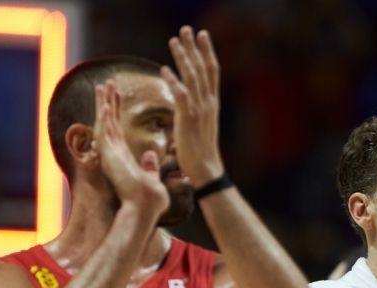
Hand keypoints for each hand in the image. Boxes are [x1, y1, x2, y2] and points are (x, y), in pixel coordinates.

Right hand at [93, 81, 168, 215]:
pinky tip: (105, 103)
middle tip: (107, 83)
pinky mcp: (111, 157)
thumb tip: (151, 155)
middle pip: (109, 122)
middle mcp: (114, 154)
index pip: (118, 129)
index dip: (117, 112)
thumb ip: (149, 166)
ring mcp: (111, 155)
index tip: (117, 96)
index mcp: (124, 157)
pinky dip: (105, 118)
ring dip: (104, 104)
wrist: (145, 208)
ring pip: (105, 123)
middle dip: (108, 102)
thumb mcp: (151, 177)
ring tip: (103, 85)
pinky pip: (106, 134)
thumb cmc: (150, 199)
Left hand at [161, 26, 223, 188]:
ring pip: (192, 77)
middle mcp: (208, 103)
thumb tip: (186, 106)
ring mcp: (200, 110)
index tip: (202, 35)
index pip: (211, 72)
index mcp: (212, 103)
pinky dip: (173, 81)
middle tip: (187, 29)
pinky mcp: (188, 119)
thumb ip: (194, 112)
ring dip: (182, 57)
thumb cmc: (200, 152)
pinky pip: (181, 95)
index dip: (207, 52)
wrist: (206, 170)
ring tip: (174, 41)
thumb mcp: (199, 126)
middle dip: (194, 47)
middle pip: (202, 68)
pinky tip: (164, 69)